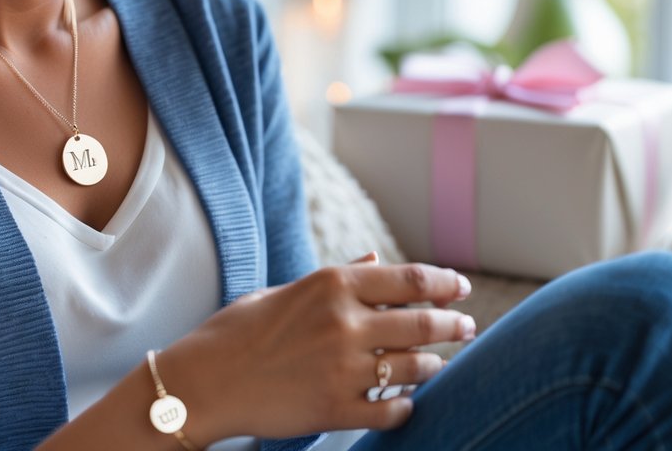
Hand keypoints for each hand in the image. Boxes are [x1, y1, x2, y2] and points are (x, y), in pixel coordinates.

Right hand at [158, 256, 474, 443]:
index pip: (410, 279)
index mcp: (332, 285)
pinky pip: (392, 411)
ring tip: (435, 364)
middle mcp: (344, 323)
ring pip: (415, 368)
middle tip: (467, 328)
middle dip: (454, 325)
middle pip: (424, 322)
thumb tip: (376, 261)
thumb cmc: (239, 331)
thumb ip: (338, 278)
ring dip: (432, 365)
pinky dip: (405, 406)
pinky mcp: (335, 408)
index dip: (445, 283)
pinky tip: (403, 402)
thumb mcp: (286, 291)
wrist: (205, 381)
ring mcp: (342, 369)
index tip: (460, 289)